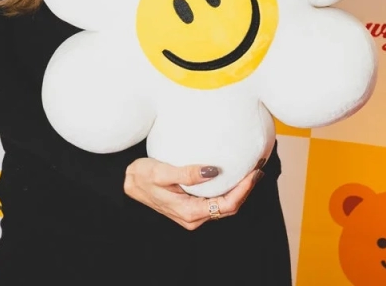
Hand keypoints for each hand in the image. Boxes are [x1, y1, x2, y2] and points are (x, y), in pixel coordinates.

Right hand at [124, 159, 262, 229]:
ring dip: (239, 190)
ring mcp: (193, 213)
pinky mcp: (192, 206)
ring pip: (224, 206)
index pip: (226, 205)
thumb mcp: (162, 172)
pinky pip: (215, 201)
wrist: (127, 182)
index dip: (244, 191)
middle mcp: (194, 217)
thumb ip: (188, 173)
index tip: (254, 173)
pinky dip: (228, 190)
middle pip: (229, 207)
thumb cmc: (142, 176)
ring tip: (250, 170)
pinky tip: (233, 176)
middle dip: (246, 189)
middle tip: (258, 168)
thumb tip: (214, 170)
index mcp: (189, 212)